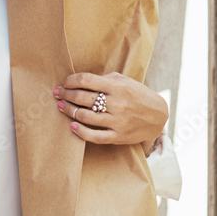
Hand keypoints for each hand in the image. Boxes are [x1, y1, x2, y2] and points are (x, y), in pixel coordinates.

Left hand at [52, 71, 167, 152]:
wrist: (159, 116)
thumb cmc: (138, 95)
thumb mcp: (125, 81)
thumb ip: (105, 79)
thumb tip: (80, 81)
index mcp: (118, 87)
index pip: (87, 81)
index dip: (71, 81)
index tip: (65, 82)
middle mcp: (118, 104)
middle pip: (83, 98)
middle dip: (66, 94)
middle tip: (57, 93)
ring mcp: (118, 121)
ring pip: (86, 116)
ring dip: (69, 110)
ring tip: (61, 106)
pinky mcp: (119, 136)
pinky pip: (95, 136)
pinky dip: (81, 132)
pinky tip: (72, 126)